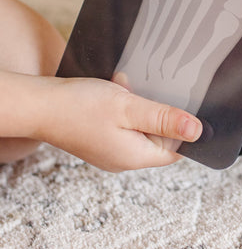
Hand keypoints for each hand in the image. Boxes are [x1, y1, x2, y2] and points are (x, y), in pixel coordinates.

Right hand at [36, 76, 202, 171]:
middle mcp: (124, 159)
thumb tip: (197, 131)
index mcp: (135, 157)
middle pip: (159, 137)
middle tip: (148, 92)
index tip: (187, 107)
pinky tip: (116, 89)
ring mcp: (110, 149)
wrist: (36, 105)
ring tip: (126, 89)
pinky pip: (123, 122)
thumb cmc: (79, 107)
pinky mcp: (99, 138)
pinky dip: (124, 105)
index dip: (185, 130)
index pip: (177, 150)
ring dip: (140, 105)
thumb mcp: (129, 108)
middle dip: (158, 112)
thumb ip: (164, 119)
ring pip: (141, 125)